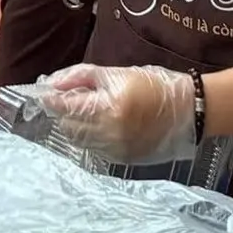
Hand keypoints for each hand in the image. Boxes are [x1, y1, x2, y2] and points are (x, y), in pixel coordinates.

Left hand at [36, 63, 195, 163]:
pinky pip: (94, 149)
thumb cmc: (152, 84)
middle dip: (64, 112)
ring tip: (87, 111)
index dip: (51, 100)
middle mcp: (111, 133)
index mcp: (110, 107)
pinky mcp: (124, 160)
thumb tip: (50, 83)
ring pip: (79, 141)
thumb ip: (80, 77)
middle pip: (69, 127)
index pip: (66, 107)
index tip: (44, 94)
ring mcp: (117, 150)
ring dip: (75, 126)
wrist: (188, 110)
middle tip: (70, 99)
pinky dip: (90, 137)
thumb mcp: (115, 73)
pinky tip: (100, 125)